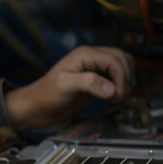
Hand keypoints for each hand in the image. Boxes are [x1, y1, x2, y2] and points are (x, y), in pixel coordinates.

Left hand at [5, 45, 133, 131]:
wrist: (36, 108)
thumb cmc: (46, 96)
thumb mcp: (65, 86)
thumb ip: (88, 83)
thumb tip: (112, 88)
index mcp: (84, 55)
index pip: (114, 59)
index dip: (121, 77)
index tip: (118, 95)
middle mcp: (90, 58)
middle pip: (122, 59)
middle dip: (125, 78)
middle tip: (119, 97)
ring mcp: (93, 69)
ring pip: (121, 66)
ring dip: (125, 80)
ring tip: (118, 97)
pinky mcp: (95, 81)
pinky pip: (115, 77)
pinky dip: (120, 85)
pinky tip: (114, 97)